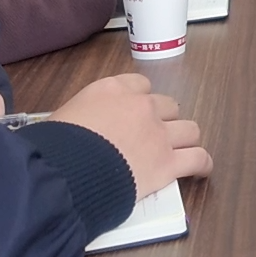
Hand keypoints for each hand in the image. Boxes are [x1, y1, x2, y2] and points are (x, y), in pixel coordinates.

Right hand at [50, 74, 211, 200]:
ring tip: (180, 151)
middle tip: (153, 137)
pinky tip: (201, 169)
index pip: (140, 84)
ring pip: (189, 129)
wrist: (64, 172)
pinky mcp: (168, 163)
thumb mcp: (59, 117)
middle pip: (168, 106)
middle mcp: (142, 106)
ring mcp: (158, 134)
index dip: (140, 99)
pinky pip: (198, 158)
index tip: (134, 113)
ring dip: (185, 139)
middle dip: (163, 119)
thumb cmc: (53, 146)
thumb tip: (62, 122)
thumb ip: (78, 115)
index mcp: (113, 90)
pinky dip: (202, 164)